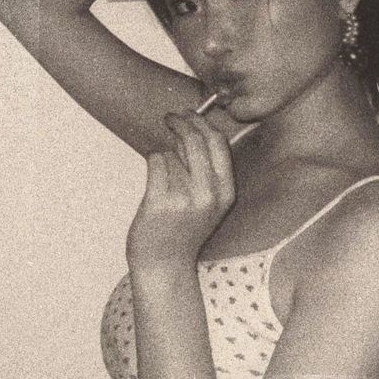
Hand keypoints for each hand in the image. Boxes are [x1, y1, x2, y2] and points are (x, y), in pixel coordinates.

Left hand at [126, 112, 235, 272]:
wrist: (165, 264)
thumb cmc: (184, 228)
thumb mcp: (209, 201)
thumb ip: (206, 168)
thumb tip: (193, 127)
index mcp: (226, 192)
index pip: (218, 143)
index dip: (202, 122)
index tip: (189, 114)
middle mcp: (209, 194)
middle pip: (195, 140)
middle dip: (181, 122)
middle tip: (169, 117)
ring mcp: (184, 199)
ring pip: (171, 152)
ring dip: (164, 157)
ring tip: (164, 182)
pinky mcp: (160, 202)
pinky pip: (155, 161)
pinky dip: (152, 165)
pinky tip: (154, 186)